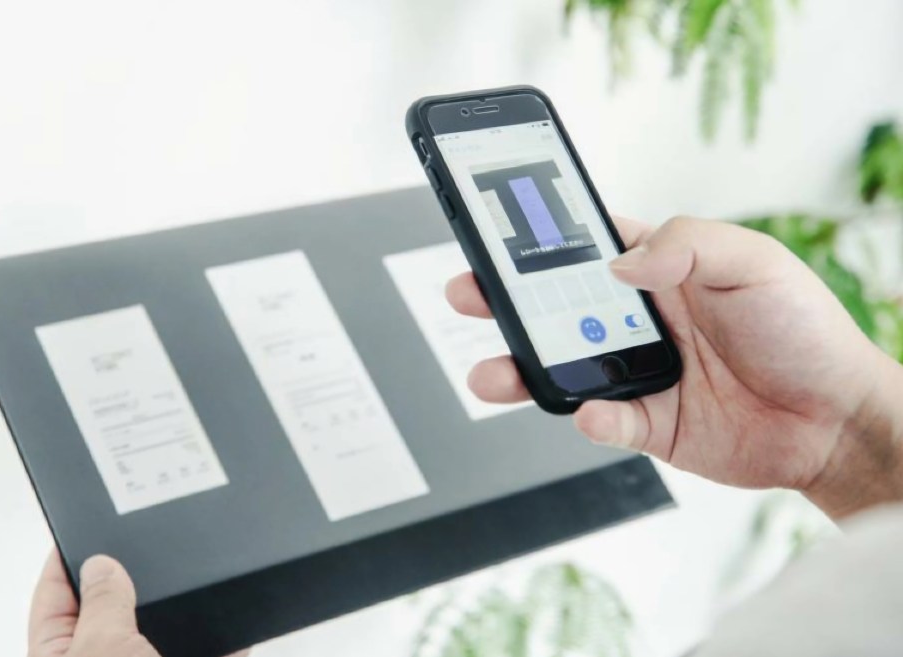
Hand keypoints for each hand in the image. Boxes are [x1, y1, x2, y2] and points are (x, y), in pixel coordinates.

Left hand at [29, 549, 249, 656]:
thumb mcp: (102, 652)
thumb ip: (101, 605)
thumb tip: (100, 564)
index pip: (54, 597)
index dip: (67, 557)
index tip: (83, 521)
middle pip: (113, 609)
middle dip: (138, 578)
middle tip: (157, 537)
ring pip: (165, 630)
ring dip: (188, 610)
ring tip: (204, 573)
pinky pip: (209, 649)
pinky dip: (227, 639)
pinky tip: (240, 622)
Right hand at [447, 216, 902, 518]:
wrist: (837, 420)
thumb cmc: (804, 331)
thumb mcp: (755, 259)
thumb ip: (687, 243)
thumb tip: (620, 264)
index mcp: (661, 272)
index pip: (586, 246)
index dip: (540, 237)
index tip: (497, 227)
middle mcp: (640, 321)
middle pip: (554, 307)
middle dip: (505, 301)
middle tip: (469, 292)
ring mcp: (639, 374)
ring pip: (563, 369)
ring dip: (522, 370)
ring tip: (493, 373)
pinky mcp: (648, 425)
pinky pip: (606, 423)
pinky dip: (593, 420)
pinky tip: (591, 413)